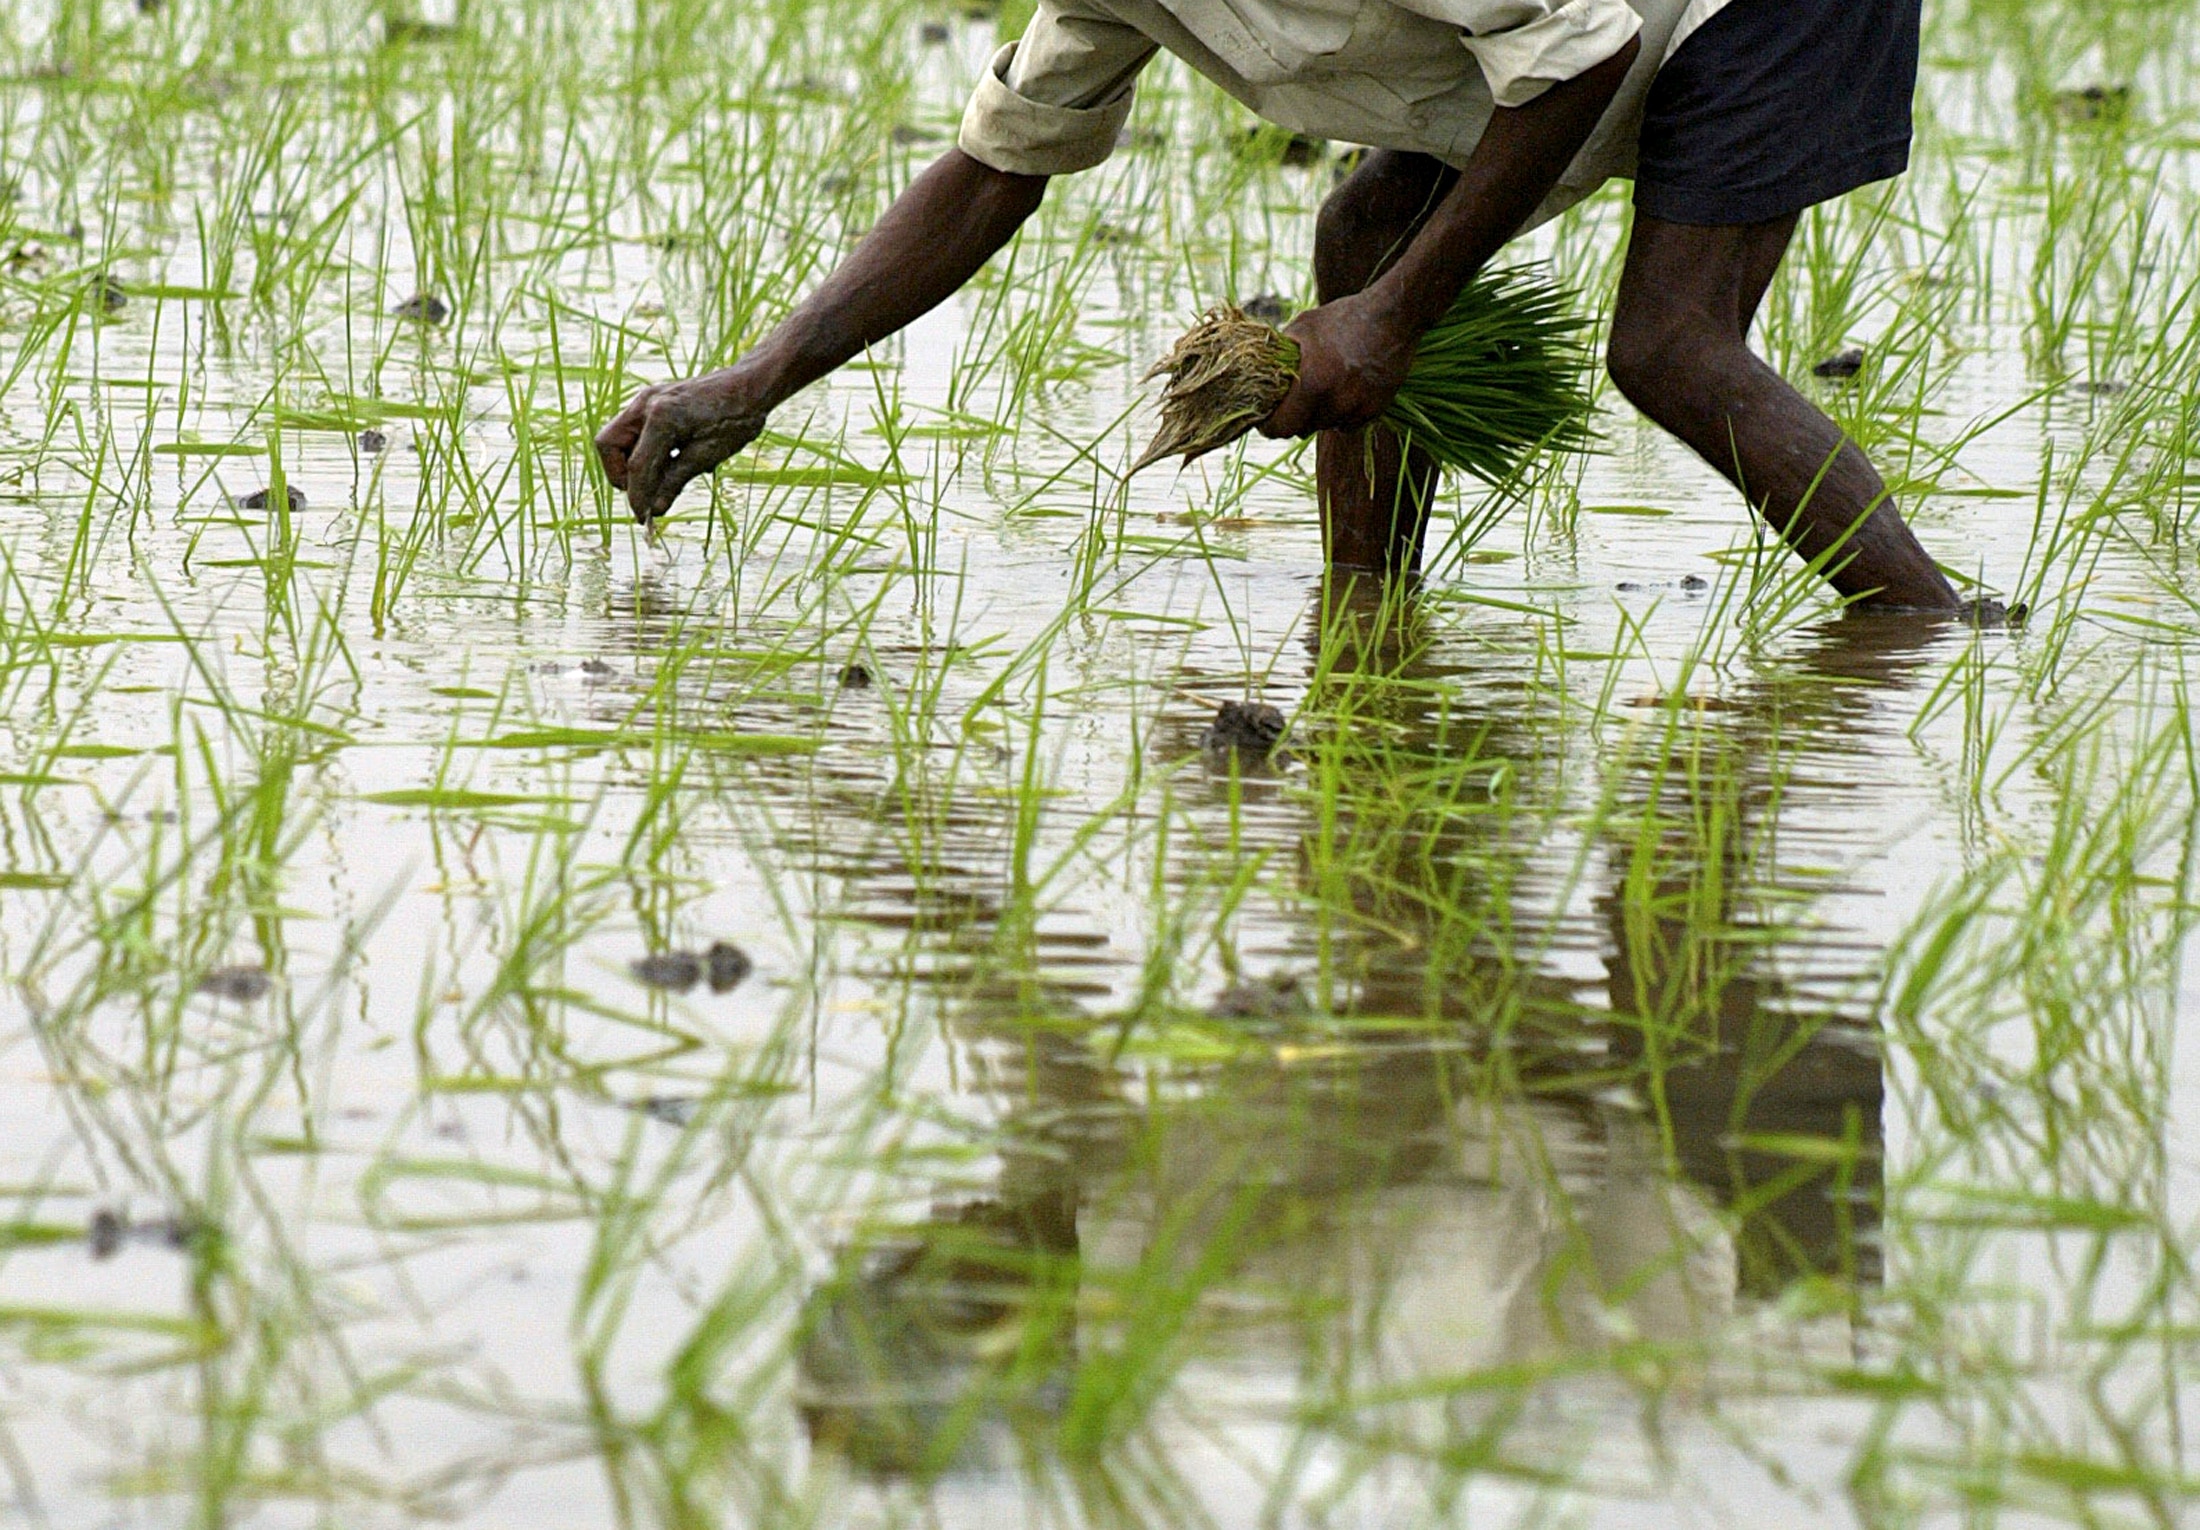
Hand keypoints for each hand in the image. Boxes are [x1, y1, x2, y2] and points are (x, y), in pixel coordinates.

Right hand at [594, 368, 769, 523]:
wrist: (748, 385)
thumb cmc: (736, 418)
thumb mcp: (708, 455)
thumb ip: (675, 481)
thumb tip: (654, 510)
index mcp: (662, 417)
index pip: (636, 466)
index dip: (637, 496)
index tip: (643, 518)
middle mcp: (646, 404)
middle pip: (608, 445)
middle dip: (621, 474)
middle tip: (646, 494)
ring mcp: (646, 399)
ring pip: (616, 438)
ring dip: (630, 464)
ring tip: (660, 480)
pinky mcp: (651, 402)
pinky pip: (633, 432)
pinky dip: (641, 451)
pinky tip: (668, 463)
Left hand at [1256, 291, 1415, 439]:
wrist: (1393, 316)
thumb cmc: (1344, 317)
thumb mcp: (1303, 326)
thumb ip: (1280, 352)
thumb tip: (1263, 369)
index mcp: (1312, 384)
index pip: (1281, 427)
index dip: (1269, 426)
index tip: (1266, 419)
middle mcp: (1335, 403)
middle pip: (1303, 429)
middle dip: (1295, 417)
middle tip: (1294, 400)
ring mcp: (1357, 408)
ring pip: (1326, 426)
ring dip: (1319, 414)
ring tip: (1324, 386)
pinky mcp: (1375, 410)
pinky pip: (1348, 424)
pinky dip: (1342, 414)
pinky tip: (1344, 390)